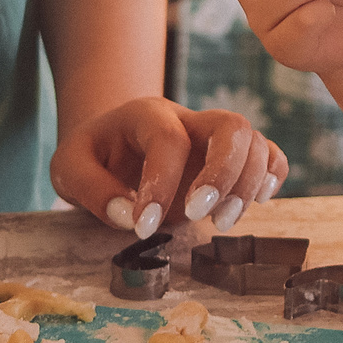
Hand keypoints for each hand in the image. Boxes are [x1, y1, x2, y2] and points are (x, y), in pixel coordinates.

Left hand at [52, 97, 287, 236]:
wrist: (111, 144)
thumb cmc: (92, 157)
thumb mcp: (69, 168)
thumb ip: (92, 189)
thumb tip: (128, 216)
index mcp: (148, 115)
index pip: (169, 142)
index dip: (161, 185)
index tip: (144, 227)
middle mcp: (190, 119)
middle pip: (230, 126)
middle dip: (223, 174)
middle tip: (201, 215)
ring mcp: (214, 136)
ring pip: (254, 141)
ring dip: (247, 184)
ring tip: (221, 222)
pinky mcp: (231, 156)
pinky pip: (269, 152)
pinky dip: (274, 174)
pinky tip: (260, 200)